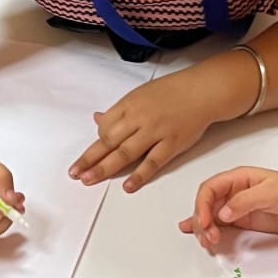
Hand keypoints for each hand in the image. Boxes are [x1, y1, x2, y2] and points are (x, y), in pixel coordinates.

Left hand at [69, 70, 213, 192]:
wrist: (202, 91)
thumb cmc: (171, 92)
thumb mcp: (140, 94)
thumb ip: (119, 111)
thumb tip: (98, 119)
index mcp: (129, 104)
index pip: (104, 126)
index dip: (95, 144)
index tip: (86, 158)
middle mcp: (139, 118)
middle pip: (109, 141)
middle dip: (90, 159)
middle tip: (75, 173)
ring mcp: (155, 132)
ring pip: (126, 153)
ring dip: (105, 168)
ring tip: (89, 180)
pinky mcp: (172, 144)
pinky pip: (153, 162)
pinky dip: (140, 175)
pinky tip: (128, 186)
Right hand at [179, 167, 277, 247]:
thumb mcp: (271, 193)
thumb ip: (245, 202)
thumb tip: (223, 213)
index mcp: (238, 178)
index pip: (210, 189)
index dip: (203, 205)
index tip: (206, 222)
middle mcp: (235, 192)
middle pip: (207, 203)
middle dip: (203, 220)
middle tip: (209, 237)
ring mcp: (239, 207)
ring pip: (211, 216)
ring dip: (204, 228)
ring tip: (206, 241)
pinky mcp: (245, 221)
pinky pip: (222, 225)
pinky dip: (209, 229)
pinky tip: (199, 233)